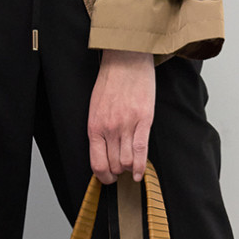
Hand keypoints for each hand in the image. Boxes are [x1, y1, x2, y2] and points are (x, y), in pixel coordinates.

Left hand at [88, 50, 155, 182]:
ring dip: (129, 170)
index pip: (96, 163)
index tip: (108, 178)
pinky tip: (140, 173)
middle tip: (121, 174)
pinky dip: (141, 166)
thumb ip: (99, 128)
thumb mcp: (95, 107)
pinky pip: (141, 151)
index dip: (103, 177)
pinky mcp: (143, 120)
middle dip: (117, 174)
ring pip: (127, 162)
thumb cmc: (110, 81)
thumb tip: (103, 149)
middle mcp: (109, 129)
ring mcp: (126, 125)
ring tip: (131, 169)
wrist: (126, 60)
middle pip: (113, 165)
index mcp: (94, 126)